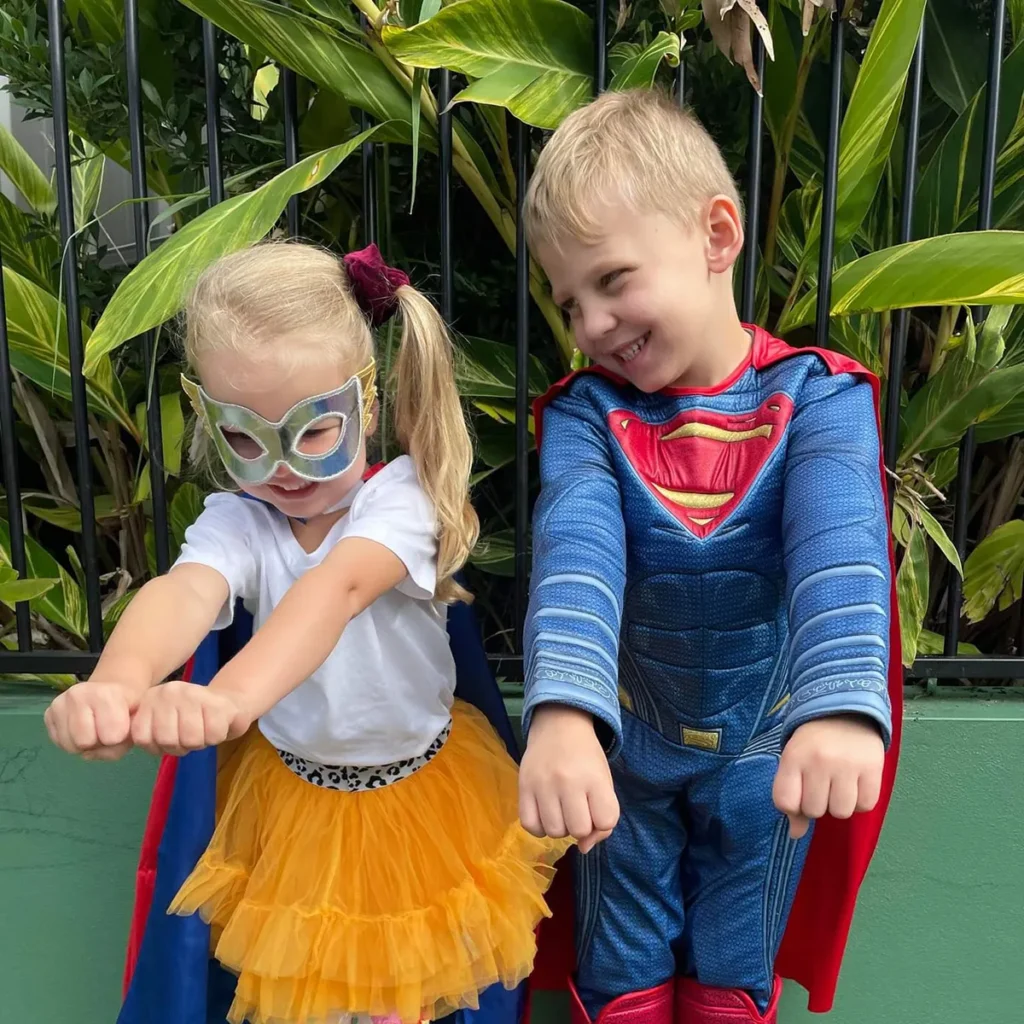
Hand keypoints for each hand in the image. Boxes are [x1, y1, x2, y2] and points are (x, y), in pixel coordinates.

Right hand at [44, 680, 139, 760]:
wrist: (111, 690)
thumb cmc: (128, 708)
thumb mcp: (138, 721)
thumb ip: (125, 742)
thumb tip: (89, 753)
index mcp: (107, 693)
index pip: (112, 737)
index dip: (119, 739)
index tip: (122, 728)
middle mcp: (79, 694)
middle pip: (85, 742)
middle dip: (98, 743)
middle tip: (105, 731)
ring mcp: (60, 702)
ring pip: (69, 745)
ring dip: (84, 746)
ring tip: (94, 730)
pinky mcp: (48, 712)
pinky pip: (58, 743)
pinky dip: (71, 743)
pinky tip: (81, 729)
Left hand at [131, 680, 251, 756]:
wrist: (229, 703)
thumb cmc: (192, 721)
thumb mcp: (161, 728)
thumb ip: (145, 735)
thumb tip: (112, 748)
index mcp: (149, 700)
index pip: (142, 738)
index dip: (158, 747)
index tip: (170, 738)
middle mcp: (168, 692)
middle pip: (168, 740)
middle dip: (182, 746)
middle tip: (190, 736)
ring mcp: (193, 694)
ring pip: (191, 739)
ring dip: (201, 741)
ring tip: (203, 729)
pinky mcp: (217, 702)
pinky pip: (214, 735)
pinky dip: (218, 736)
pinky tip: (217, 724)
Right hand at [519, 705, 618, 854]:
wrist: (559, 725)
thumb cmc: (586, 756)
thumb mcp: (604, 780)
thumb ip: (604, 816)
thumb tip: (584, 848)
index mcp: (594, 778)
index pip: (606, 820)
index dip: (603, 821)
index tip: (596, 807)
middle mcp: (568, 781)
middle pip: (578, 830)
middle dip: (580, 826)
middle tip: (577, 808)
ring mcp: (543, 784)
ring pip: (554, 831)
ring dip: (560, 827)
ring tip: (560, 809)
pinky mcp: (523, 786)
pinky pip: (529, 825)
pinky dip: (539, 827)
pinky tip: (544, 813)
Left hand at [773, 715, 884, 838]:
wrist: (846, 712)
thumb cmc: (814, 741)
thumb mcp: (794, 760)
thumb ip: (791, 795)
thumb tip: (795, 835)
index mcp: (793, 756)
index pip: (785, 802)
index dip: (792, 806)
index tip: (799, 794)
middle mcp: (819, 761)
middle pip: (814, 810)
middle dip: (817, 804)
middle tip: (821, 784)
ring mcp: (847, 765)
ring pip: (841, 812)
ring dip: (840, 805)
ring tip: (839, 784)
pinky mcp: (873, 769)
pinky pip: (866, 806)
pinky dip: (861, 802)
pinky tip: (856, 784)